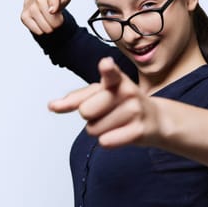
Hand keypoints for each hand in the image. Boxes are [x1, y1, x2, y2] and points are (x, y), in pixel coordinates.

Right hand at [21, 0, 82, 34]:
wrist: (41, 4)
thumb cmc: (56, 0)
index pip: (53, 1)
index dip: (53, 6)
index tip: (52, 10)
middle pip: (53, 22)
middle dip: (56, 23)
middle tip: (54, 15)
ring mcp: (29, 7)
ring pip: (46, 28)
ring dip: (49, 27)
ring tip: (47, 18)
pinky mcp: (23, 16)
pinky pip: (37, 31)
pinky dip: (41, 30)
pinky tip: (40, 21)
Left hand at [48, 57, 162, 147]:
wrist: (156, 119)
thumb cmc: (122, 104)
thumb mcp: (101, 94)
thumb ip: (76, 98)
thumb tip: (51, 106)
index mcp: (116, 79)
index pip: (110, 73)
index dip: (107, 69)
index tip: (105, 65)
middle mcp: (127, 91)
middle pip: (85, 111)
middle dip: (90, 116)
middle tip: (107, 112)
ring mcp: (135, 111)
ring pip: (93, 129)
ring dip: (100, 130)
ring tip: (117, 122)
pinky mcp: (139, 130)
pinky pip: (106, 141)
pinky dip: (108, 140)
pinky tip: (122, 132)